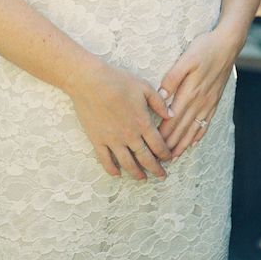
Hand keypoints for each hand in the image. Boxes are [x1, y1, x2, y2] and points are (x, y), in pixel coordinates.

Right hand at [69, 60, 172, 180]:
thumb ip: (159, 103)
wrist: (89, 81)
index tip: (169, 159)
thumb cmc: (117, 80)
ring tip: (142, 179)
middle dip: (155, 169)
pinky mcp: (97, 140)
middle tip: (161, 176)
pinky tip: (117, 174)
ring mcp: (112, 140)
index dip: (165, 154)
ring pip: (127, 163)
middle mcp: (129, 136)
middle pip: (145, 158)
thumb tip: (171, 115)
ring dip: (136, 173)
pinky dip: (112, 169)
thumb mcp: (144, 87)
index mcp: (142, 122)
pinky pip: (105, 160)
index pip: (158, 145)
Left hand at [157, 26, 238, 159]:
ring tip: (173, 156)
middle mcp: (200, 101)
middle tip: (158, 159)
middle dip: (170, 145)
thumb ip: (173, 79)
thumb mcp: (186, 59)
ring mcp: (209, 102)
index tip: (152, 146)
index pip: (173, 119)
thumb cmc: (204, 48)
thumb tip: (162, 98)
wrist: (228, 44)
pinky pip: (206, 122)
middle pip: (182, 128)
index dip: (162, 134)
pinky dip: (198, 134)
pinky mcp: (215, 100)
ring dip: (183, 144)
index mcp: (190, 92)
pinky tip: (193, 141)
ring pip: (194, 128)